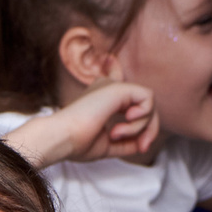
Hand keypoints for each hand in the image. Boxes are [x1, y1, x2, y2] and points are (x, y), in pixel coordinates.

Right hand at [45, 80, 159, 164]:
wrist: (62, 138)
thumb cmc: (76, 144)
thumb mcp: (107, 145)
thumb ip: (126, 142)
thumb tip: (143, 143)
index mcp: (102, 98)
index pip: (118, 80)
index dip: (121, 76)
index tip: (113, 65)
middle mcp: (108, 89)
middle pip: (144, 105)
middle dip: (149, 129)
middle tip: (141, 146)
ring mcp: (113, 86)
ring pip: (148, 104)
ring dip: (141, 127)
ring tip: (116, 134)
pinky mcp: (119, 87)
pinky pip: (148, 99)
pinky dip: (144, 117)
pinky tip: (126, 120)